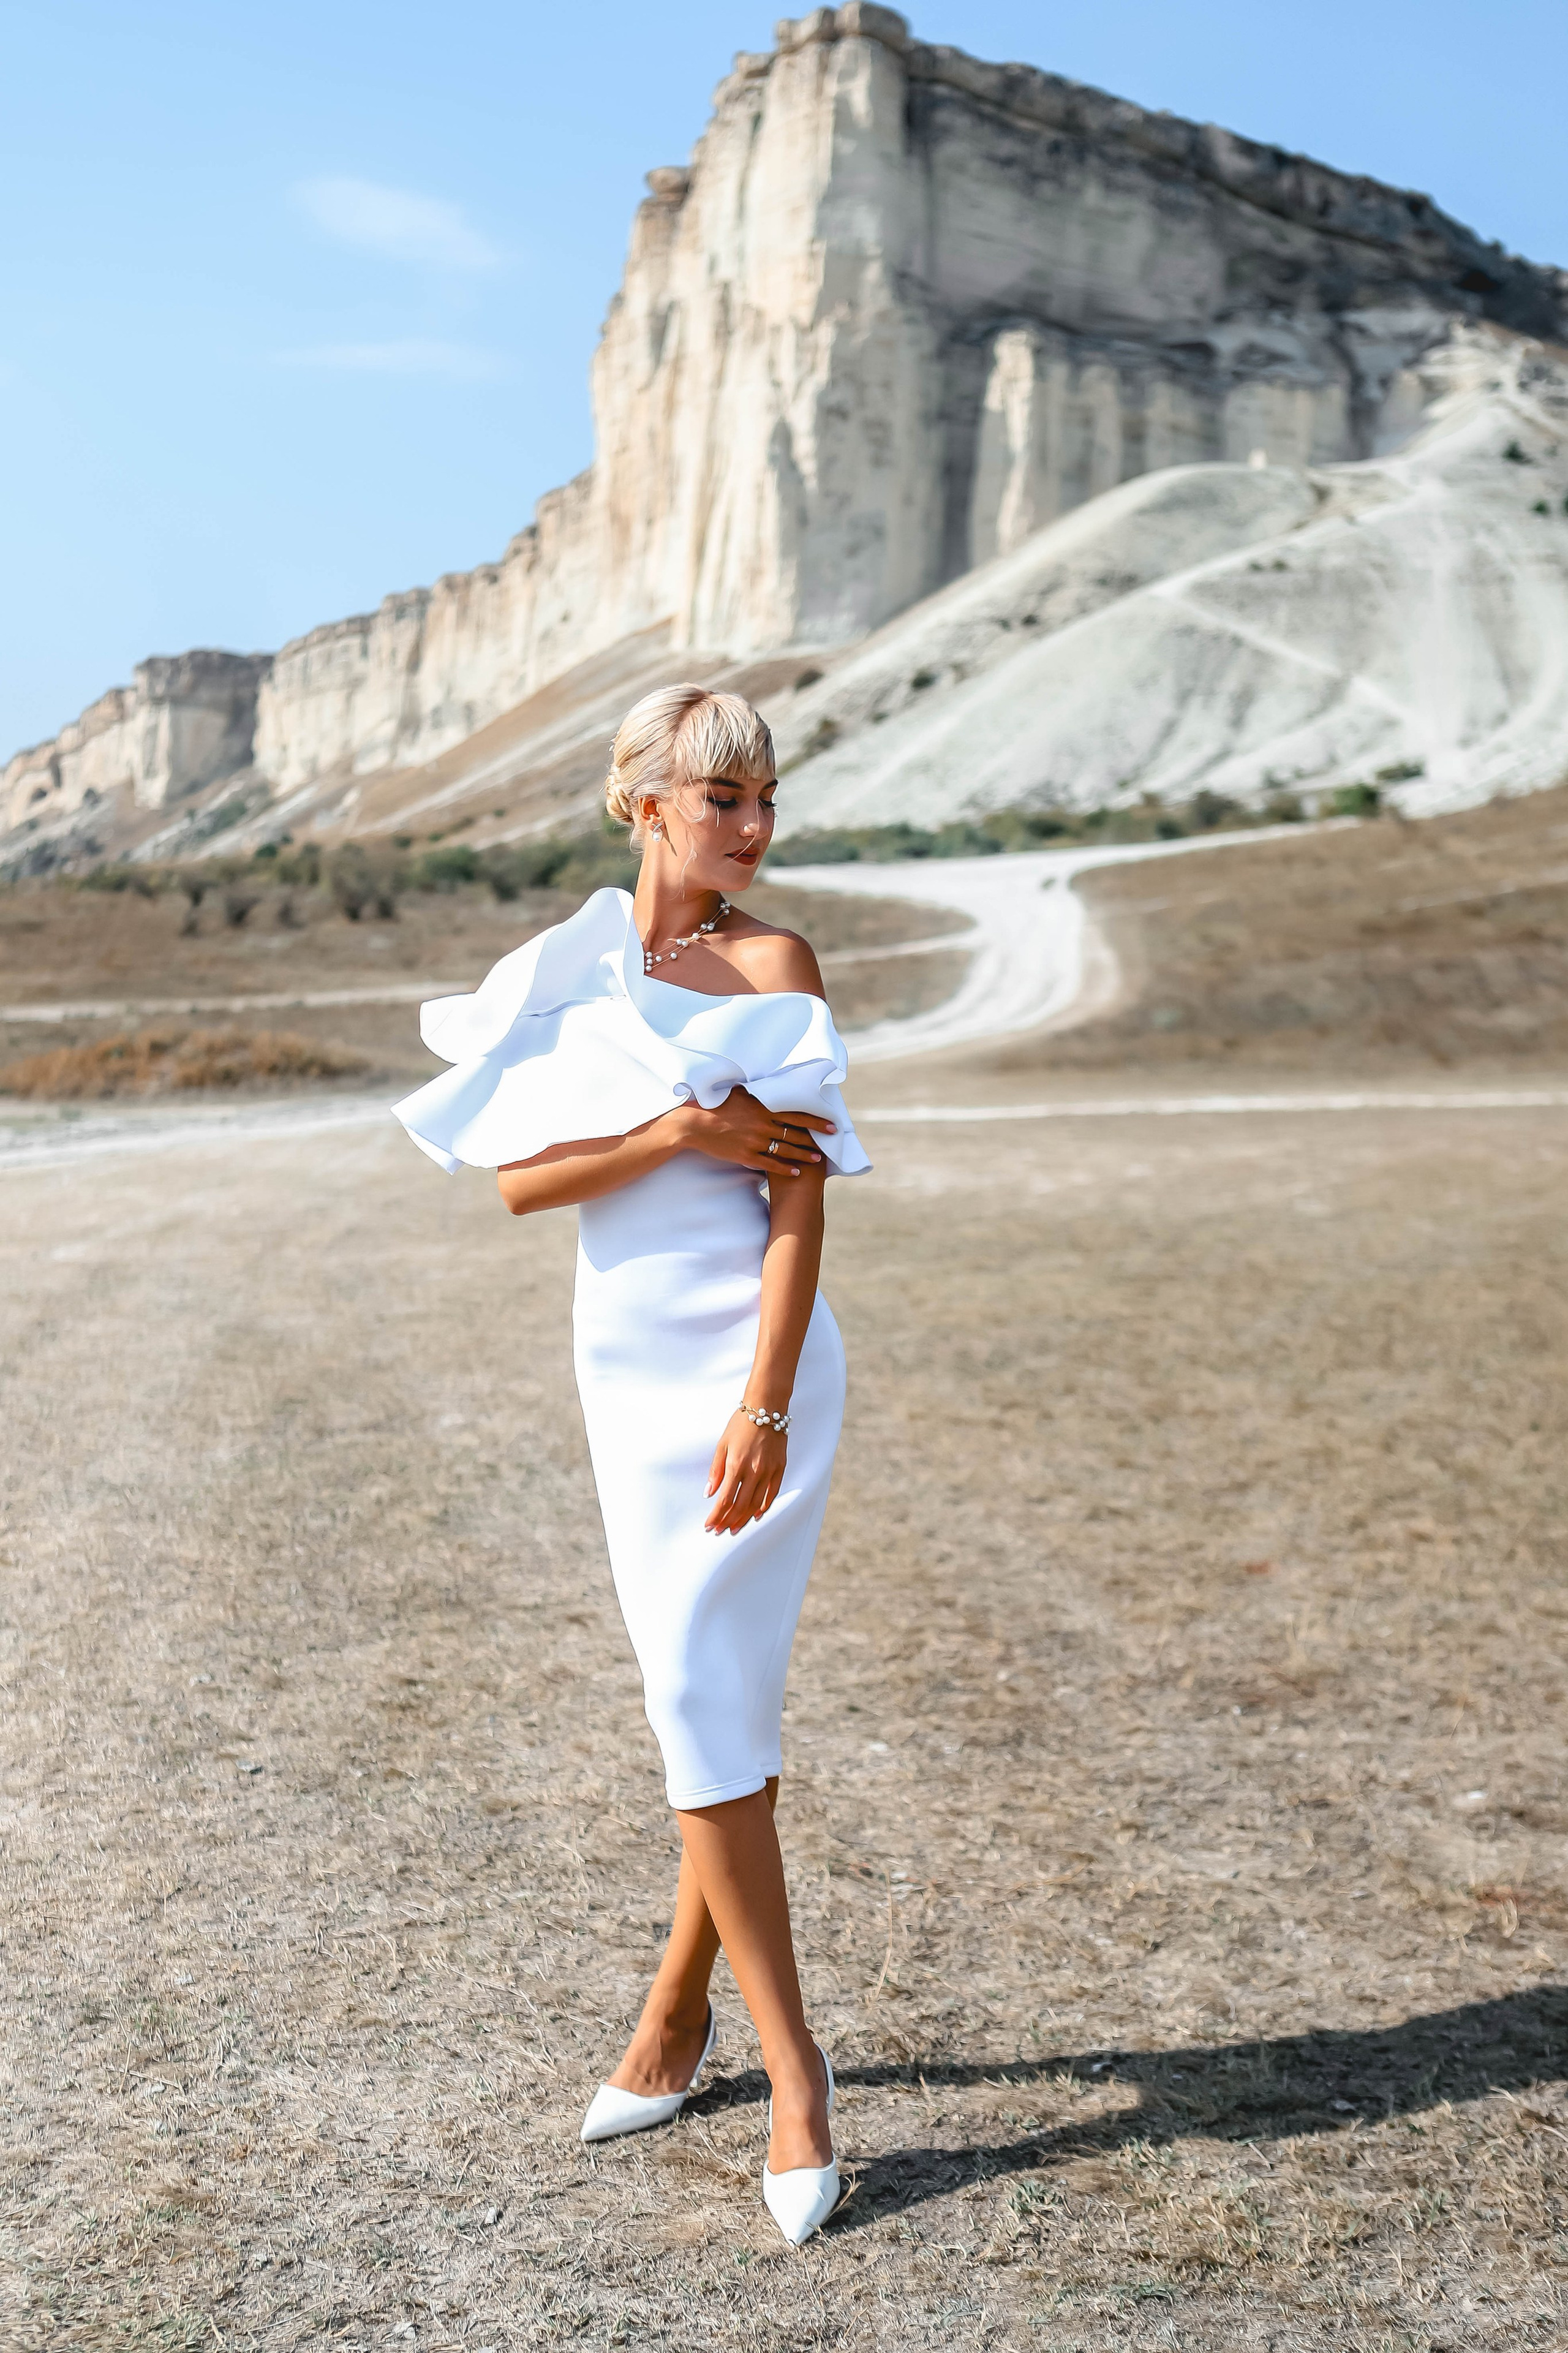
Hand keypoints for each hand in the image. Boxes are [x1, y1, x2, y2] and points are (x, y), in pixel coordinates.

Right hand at [675, 1087, 833, 1176]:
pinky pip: (770, 1164)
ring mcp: (755, 1142)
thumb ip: (758, 1092)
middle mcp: (762, 1125)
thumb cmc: (715, 1104)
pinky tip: (796, 1171)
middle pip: (795, 1133)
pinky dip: (785, 1168)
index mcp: (762, 1108)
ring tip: (817, 1158)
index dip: (815, 1120)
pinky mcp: (746, 1156)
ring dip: (804, 1154)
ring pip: (786, 1150)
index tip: (830, 1124)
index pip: (796, 1114)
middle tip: (831, 1141)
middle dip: (815, 1138)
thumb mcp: (738, 1092)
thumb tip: (772, 1085)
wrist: (694, 1124)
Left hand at [706, 1411, 786, 1533]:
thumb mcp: (722, 1444)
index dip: (716, 1516)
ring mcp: (769, 1470)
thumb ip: (716, 1471)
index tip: (709, 1525)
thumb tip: (709, 1493)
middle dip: (727, 1522)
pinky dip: (764, 1507)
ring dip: (743, 1519)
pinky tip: (756, 1515)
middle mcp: (754, 1471)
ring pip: (755, 1504)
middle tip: (719, 1531)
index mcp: (736, 1464)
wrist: (766, 1407)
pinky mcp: (780, 1468)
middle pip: (739, 1506)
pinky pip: (772, 1493)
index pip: (724, 1499)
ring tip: (734, 1528)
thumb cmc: (741, 1424)